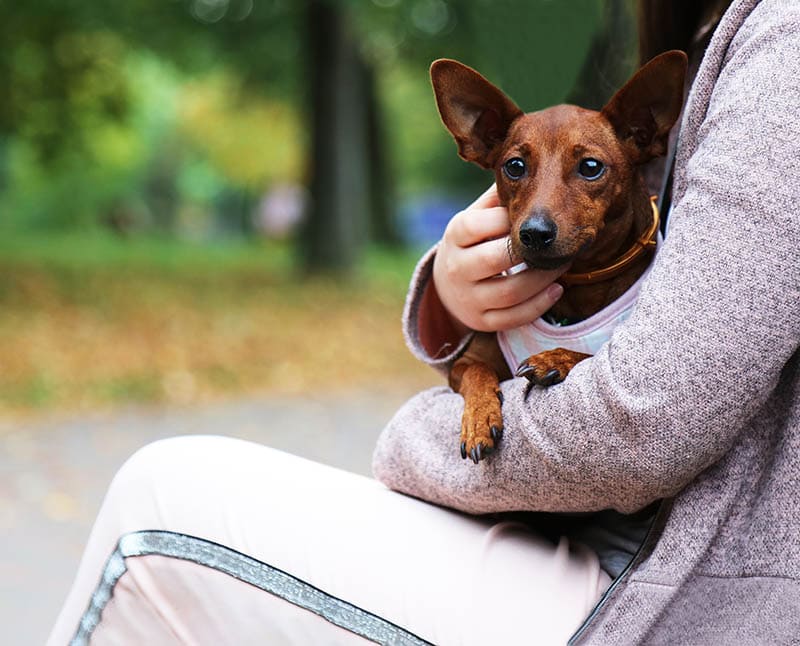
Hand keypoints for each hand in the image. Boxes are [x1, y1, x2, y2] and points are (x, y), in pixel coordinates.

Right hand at [432, 184, 565, 332]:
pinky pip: (513, 318)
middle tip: (558, 241)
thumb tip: (523, 163)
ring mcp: (468, 297)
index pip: (480, 225)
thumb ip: (497, 196)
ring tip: (563, 263)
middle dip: (532, 251)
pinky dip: (539, 305)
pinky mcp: (481, 321)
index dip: (511, 220)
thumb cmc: (473, 240)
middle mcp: (457, 267)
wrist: (449, 284)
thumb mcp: (477, 215)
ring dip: (543, 278)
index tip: (535, 217)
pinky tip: (557, 289)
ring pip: (510, 292)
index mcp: (455, 234)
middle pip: (496, 259)